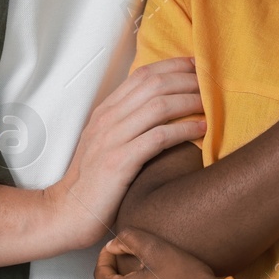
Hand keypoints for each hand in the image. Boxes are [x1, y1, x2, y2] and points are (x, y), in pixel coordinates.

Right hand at [43, 59, 205, 251]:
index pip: (142, 75)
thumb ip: (128, 122)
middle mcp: (108, 119)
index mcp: (105, 111)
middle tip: (210, 83)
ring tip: (210, 103)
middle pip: (154, 85)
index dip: (172, 66)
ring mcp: (112, 139)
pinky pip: (158, 137)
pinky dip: (184, 130)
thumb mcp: (107, 142)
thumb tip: (163, 108)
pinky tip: (202, 130)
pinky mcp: (119, 162)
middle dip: (186, 80)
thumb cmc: (94, 181)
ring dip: (189, 101)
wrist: (68, 212)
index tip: (196, 65)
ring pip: (158, 106)